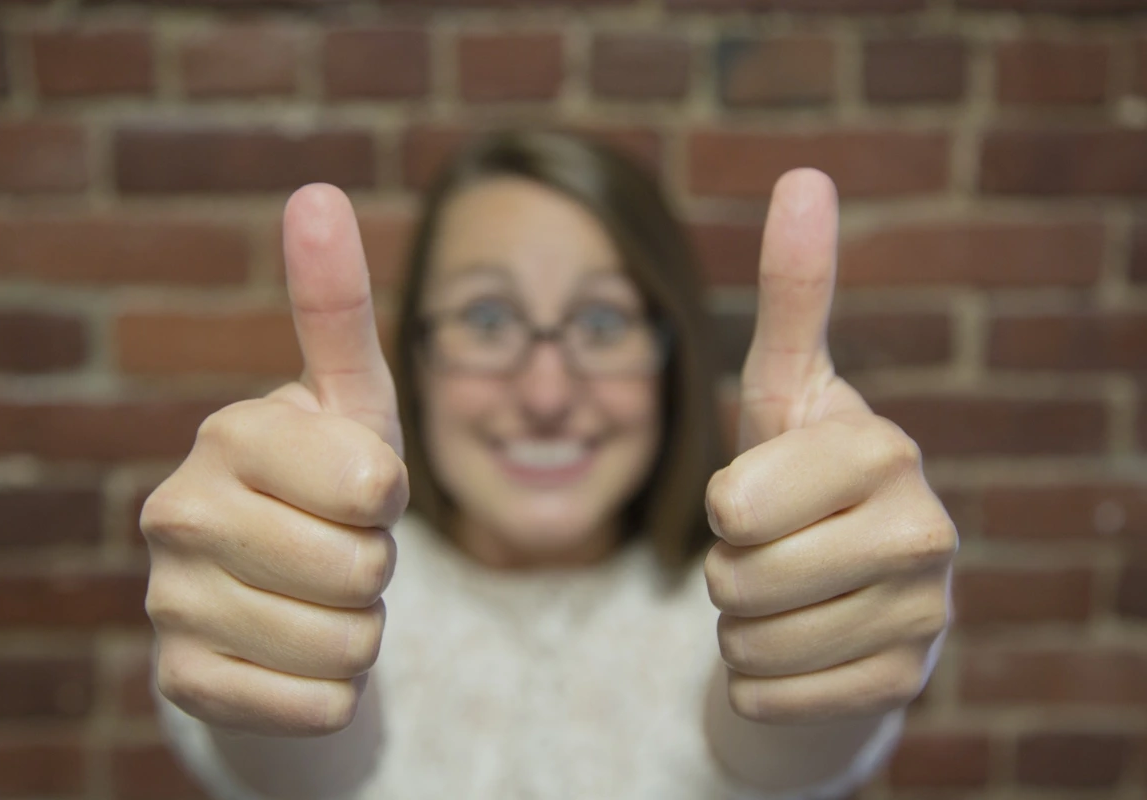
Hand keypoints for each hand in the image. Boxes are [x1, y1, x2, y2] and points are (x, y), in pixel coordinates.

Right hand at [142, 184, 407, 736]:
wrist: (277, 591)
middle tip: (336, 546)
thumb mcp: (351, 401)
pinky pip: (315, 707)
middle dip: (375, 567)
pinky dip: (329, 692)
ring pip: (348, 646)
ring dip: (358, 629)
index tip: (356, 486)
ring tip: (316, 596)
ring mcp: (170, 603)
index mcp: (229, 433)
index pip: (374, 486)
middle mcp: (177, 513)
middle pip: (364, 572)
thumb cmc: (329, 482)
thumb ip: (337, 306)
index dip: (388, 497)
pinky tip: (292, 653)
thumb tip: (316, 190)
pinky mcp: (182, 684)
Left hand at [704, 169, 956, 725]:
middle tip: (769, 551)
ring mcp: (924, 614)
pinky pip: (767, 697)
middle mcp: (924, 529)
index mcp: (882, 448)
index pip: (733, 503)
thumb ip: (794, 294)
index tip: (760, 493)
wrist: (845, 594)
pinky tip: (802, 648)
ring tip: (788, 595)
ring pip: (748, 643)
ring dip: (741, 625)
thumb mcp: (786, 391)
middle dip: (725, 570)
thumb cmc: (799, 481)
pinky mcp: (903, 684)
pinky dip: (758, 681)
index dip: (722, 506)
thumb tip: (807, 174)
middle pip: (735, 578)